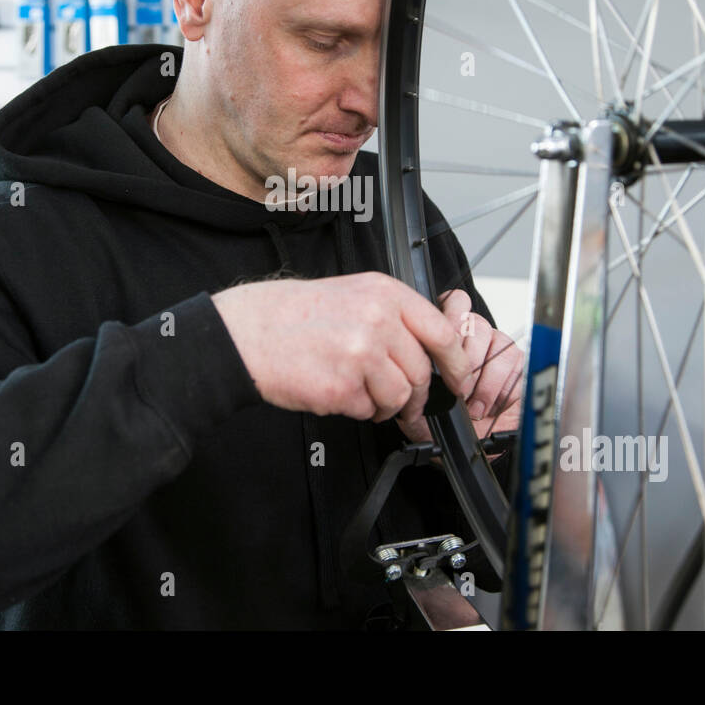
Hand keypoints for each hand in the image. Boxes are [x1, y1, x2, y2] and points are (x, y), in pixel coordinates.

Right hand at [212, 272, 478, 423]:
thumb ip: (393, 315)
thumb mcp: (352, 293)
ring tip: (357, 390)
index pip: (442, 332)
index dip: (456, 364)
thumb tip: (430, 347)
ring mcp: (360, 355)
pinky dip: (355, 408)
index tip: (458, 380)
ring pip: (398, 396)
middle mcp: (378, 321)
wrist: (246, 332)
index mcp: (384, 294)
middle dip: (413, 394)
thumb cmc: (293, 314)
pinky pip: (368, 410)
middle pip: (421, 372)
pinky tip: (333, 389)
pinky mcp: (341, 388)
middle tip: (398, 399)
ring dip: (383, 403)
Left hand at [394, 289, 523, 445]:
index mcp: (449, 337)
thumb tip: (409, 374)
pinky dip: (497, 389)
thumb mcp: (422, 408)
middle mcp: (475, 336)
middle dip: (463, 356)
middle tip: (457, 386)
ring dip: (480, 377)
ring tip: (470, 404)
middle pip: (473, 321)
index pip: (452, 303)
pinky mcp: (519, 364)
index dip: (448, 317)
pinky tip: (486, 406)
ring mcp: (498, 348)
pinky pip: (512, 363)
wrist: (480, 446)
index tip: (441, 343)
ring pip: (493, 340)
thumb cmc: (451, 422)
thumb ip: (416, 387)